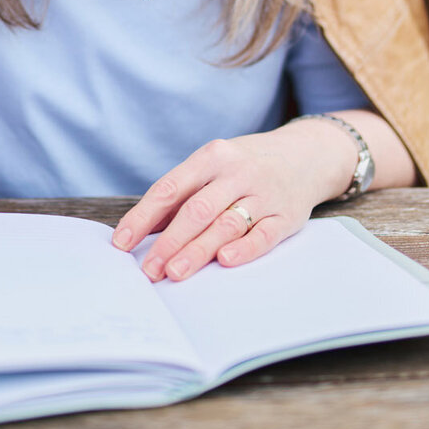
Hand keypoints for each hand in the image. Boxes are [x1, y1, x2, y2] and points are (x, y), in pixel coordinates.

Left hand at [112, 122, 358, 279]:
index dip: (143, 217)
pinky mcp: (287, 215)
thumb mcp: (213, 166)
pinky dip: (244, 248)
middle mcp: (237, 171)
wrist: (306, 155)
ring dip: (198, 251)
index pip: (170, 188)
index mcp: (212, 156)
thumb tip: (139, 229)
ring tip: (176, 273)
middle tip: (149, 270)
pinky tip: (225, 262)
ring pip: (227, 223)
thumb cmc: (246, 166)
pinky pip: (264, 234)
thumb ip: (180, 195)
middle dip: (169, 242)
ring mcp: (264, 192)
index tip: (122, 243)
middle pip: (197, 209)